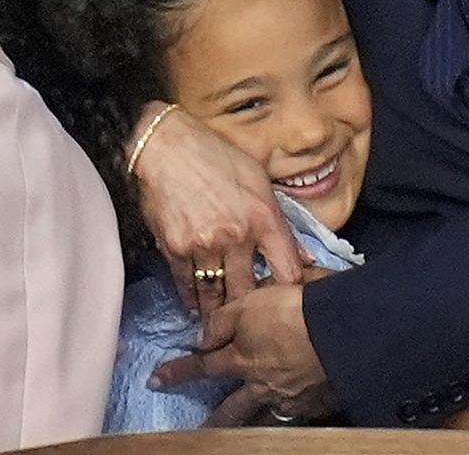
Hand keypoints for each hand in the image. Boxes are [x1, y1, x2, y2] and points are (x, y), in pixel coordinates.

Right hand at [130, 102, 303, 316]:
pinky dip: (192, 298)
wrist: (165, 146)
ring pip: (216, 293)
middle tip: (251, 320)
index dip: (289, 291)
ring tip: (222, 322)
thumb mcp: (259, 180)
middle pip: (248, 291)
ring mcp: (204, 245)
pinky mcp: (175, 248)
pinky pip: (187, 284)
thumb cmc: (215, 156)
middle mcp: (236, 236)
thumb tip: (303, 255)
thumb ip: (280, 221)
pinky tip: (196, 305)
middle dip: (249, 308)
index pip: (287, 271)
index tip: (285, 300)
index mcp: (264, 218)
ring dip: (219, 310)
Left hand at [151, 284, 336, 425]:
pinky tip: (293, 413)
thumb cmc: (295, 309)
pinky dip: (293, 416)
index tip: (155, 382)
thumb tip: (200, 338)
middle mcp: (263, 384)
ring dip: (254, 424)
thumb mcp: (251, 301)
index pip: (203, 366)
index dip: (179, 372)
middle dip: (217, 419)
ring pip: (266, 416)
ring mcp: (292, 396)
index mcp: (242, 359)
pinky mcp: (319, 400)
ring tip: (247, 432)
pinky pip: (300, 414)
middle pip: (233, 407)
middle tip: (203, 429)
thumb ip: (222, 321)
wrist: (345, 329)